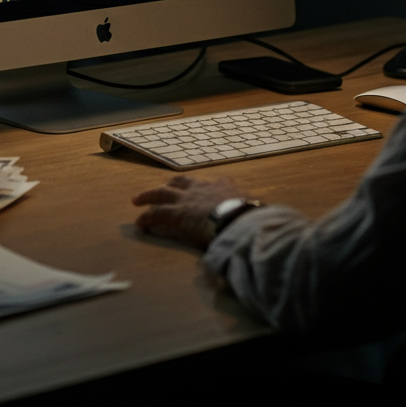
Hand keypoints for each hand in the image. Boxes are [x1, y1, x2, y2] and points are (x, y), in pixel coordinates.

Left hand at [132, 175, 248, 247]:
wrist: (238, 218)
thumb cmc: (251, 215)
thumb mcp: (256, 208)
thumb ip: (255, 211)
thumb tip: (268, 218)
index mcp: (222, 185)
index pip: (209, 183)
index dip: (201, 188)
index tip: (199, 190)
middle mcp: (201, 188)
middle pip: (180, 183)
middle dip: (170, 186)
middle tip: (163, 188)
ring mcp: (187, 200)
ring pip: (161, 194)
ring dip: (148, 196)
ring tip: (137, 200)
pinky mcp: (177, 214)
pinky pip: (156, 215)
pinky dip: (146, 218)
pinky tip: (139, 223)